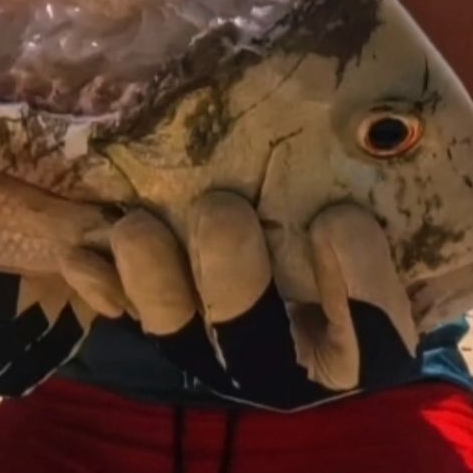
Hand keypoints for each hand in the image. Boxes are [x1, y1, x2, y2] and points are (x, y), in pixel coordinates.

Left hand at [97, 191, 422, 409]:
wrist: (293, 207)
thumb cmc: (354, 190)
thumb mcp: (390, 191)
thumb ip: (383, 172)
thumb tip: (381, 117)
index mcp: (361, 334)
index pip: (374, 340)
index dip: (358, 290)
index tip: (338, 219)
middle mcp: (284, 355)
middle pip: (257, 344)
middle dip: (233, 279)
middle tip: (219, 211)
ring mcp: (214, 342)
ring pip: (179, 332)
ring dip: (156, 282)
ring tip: (137, 228)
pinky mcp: (156, 319)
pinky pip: (121, 315)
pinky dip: (101, 285)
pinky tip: (83, 250)